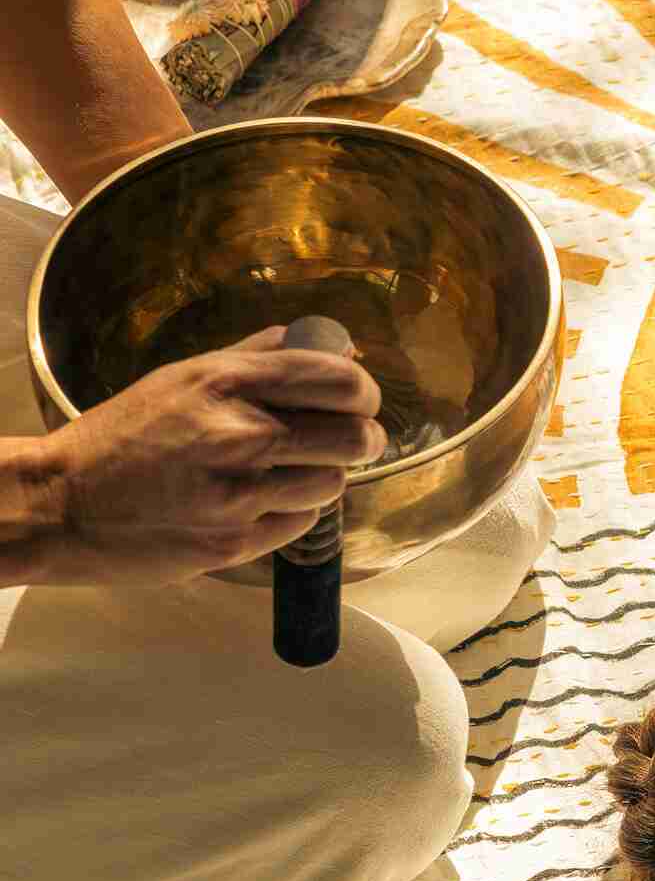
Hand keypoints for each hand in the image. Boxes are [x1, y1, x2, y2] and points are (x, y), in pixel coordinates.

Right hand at [39, 327, 385, 584]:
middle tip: (352, 441)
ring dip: (323, 478)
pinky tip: (258, 503)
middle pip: (354, 437)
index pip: (339, 381)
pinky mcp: (237, 540)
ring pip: (333, 483)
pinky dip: (292, 513)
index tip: (359, 401)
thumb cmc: (124, 436)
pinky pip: (302, 522)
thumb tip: (317, 340)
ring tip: (290, 474)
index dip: (362, 392)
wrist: (66, 503)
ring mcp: (240, 492)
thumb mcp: (182, 378)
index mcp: (226, 382)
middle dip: (363, 439)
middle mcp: (239, 433)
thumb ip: (255, 358)